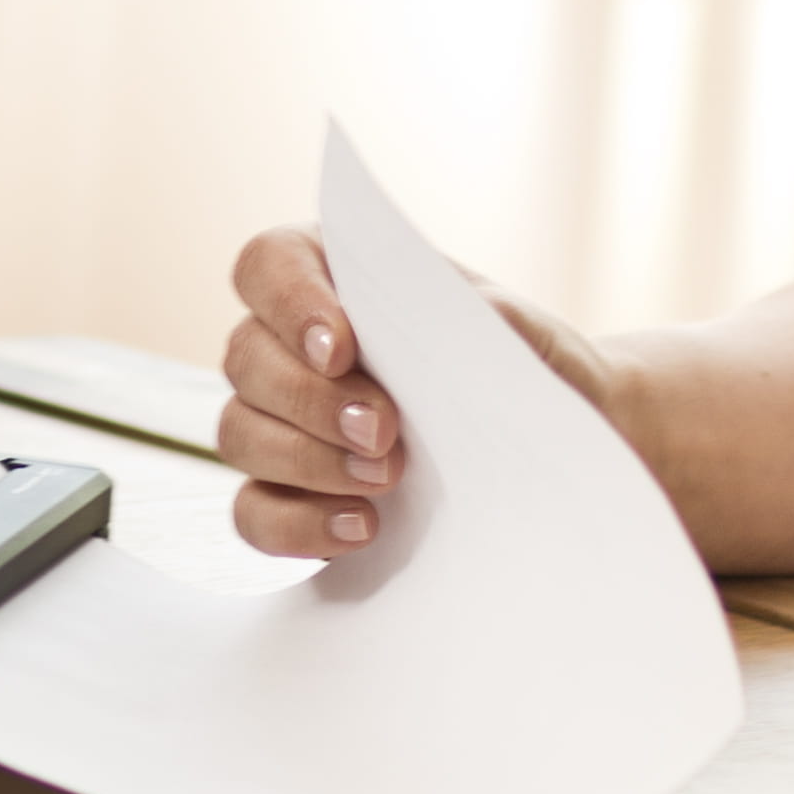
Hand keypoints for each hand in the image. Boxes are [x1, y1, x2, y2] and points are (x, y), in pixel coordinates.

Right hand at [216, 223, 619, 561]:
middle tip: (383, 432)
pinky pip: (252, 513)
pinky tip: (361, 528)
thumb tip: (470, 318)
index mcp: (339, 279)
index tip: (340, 348)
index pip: (270, 265)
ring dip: (306, 461)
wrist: (555, 457)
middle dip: (310, 399)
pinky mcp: (287, 497)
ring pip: (239, 433)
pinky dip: (296, 525)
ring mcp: (281, 424)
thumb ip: (503, 321)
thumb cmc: (531, 378)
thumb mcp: (538, 340)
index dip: (289, 303)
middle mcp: (292, 347)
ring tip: (385, 483)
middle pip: (245, 355)